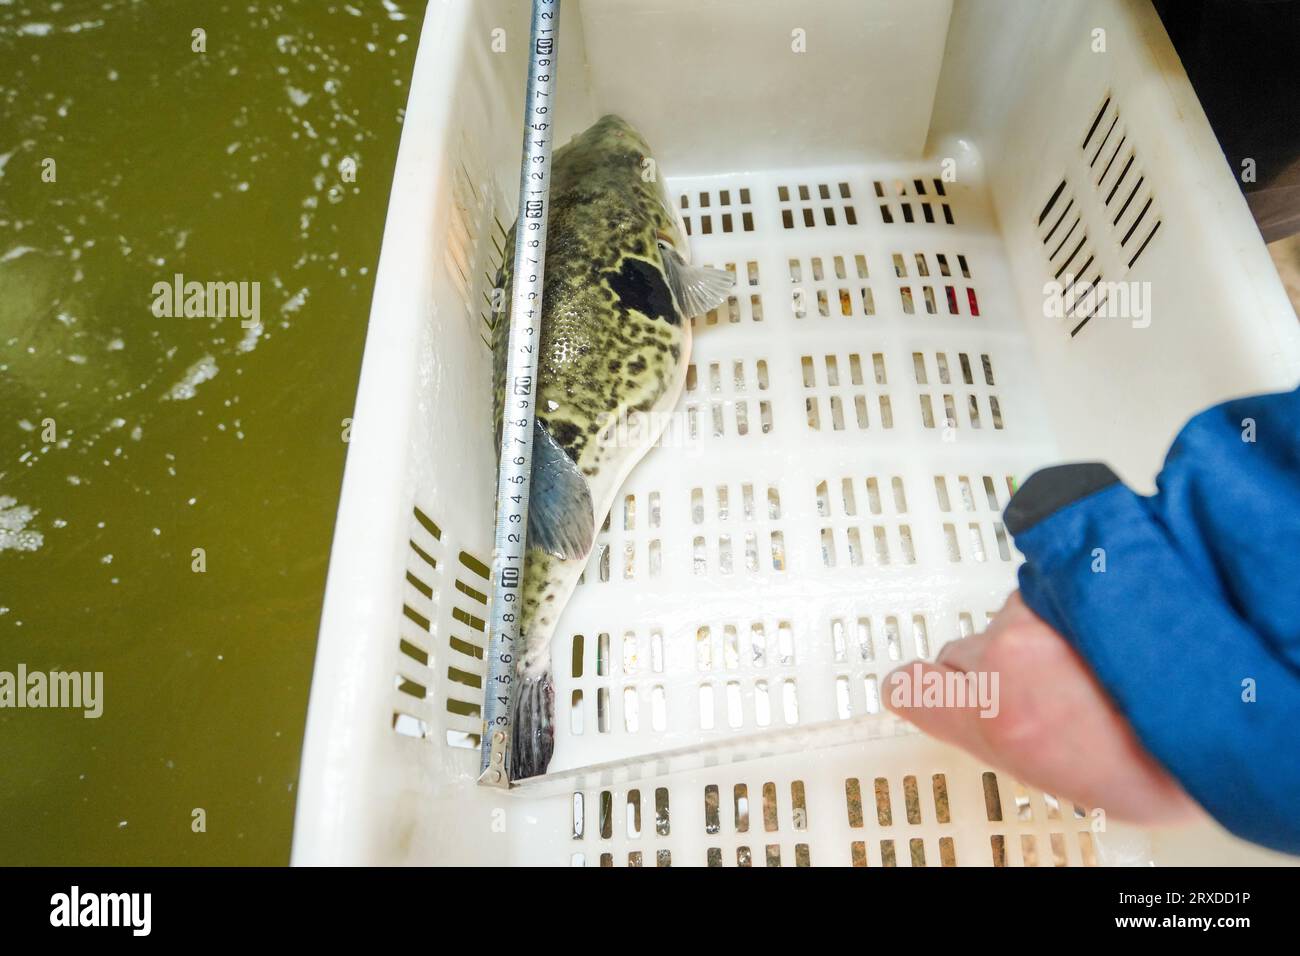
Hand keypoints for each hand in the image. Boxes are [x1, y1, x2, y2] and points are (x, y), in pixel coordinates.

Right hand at [884, 591, 1200, 824]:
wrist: (1229, 700)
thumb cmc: (1166, 754)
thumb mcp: (1072, 782)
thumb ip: (1011, 739)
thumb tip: (1000, 724)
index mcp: (994, 718)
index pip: (913, 687)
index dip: (922, 688)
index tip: (918, 687)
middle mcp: (1005, 655)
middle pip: (968, 651)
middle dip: (999, 665)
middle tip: (1050, 687)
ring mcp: (1038, 610)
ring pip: (1020, 616)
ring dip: (1050, 632)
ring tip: (1106, 660)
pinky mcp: (1068, 573)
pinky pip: (1056, 585)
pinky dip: (1080, 601)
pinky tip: (1120, 627)